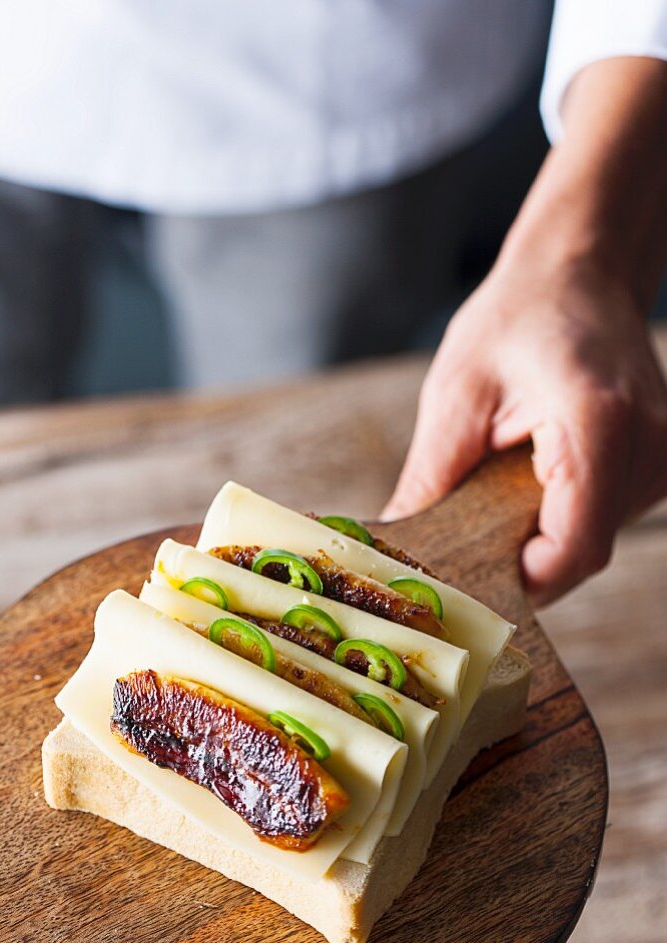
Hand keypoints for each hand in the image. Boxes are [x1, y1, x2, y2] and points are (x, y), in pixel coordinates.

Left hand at [381, 255, 666, 604]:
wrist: (578, 271)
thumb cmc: (516, 319)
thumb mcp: (457, 394)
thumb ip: (430, 478)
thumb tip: (395, 544)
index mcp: (598, 420)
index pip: (574, 546)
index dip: (522, 579)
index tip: (470, 575)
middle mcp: (648, 444)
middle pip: (585, 552)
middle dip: (522, 564)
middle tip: (463, 551)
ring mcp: (662, 455)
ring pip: (597, 541)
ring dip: (541, 540)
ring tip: (493, 502)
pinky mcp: (658, 461)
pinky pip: (605, 518)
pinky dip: (562, 518)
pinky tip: (527, 487)